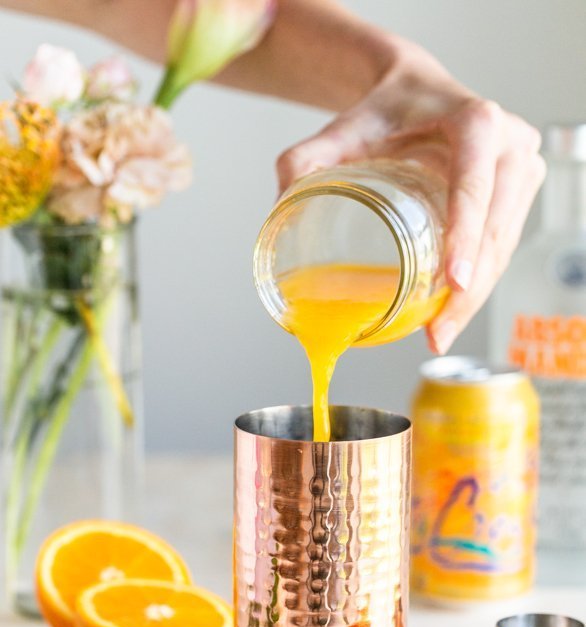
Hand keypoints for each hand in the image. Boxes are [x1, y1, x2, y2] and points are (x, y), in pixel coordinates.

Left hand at [276, 38, 545, 354]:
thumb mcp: (342, 128)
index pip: (474, 185)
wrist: (417, 91)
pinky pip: (503, 245)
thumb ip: (305, 157)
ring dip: (476, 297)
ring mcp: (521, 169)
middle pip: (494, 229)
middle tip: (437, 332)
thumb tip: (279, 204)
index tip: (452, 283)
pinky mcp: (520, 192)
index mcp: (475, 121)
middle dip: (469, 289)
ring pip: (503, 245)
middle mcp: (509, 143)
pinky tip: (455, 312)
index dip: (466, 236)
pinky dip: (481, 283)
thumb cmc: (384, 111)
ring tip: (441, 332)